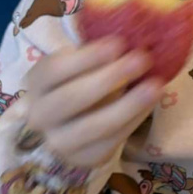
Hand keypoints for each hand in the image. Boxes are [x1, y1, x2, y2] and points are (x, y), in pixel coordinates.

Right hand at [19, 39, 162, 167]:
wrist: (72, 123)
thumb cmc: (81, 80)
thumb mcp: (83, 62)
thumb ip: (101, 52)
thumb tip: (135, 36)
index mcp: (37, 81)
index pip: (55, 69)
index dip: (87, 57)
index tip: (119, 43)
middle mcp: (40, 113)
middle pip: (71, 98)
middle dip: (109, 78)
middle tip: (142, 59)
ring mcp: (58, 141)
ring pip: (92, 126)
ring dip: (127, 104)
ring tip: (155, 86)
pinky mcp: (82, 158)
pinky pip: (110, 141)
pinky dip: (134, 121)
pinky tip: (151, 103)